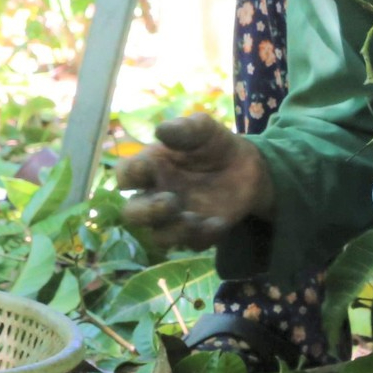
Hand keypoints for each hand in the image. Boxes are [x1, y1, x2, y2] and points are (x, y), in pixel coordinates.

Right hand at [115, 115, 273, 248]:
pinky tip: (219, 222)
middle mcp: (155, 196)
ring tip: (194, 219)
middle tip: (171, 202)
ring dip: (174, 231)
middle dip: (146, 213)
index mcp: (150, 168)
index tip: (148, 167)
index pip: (125, 175)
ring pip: (159, 237)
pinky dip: (205, 236)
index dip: (130, 174)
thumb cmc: (214, 144)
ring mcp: (175, 218)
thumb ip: (184, 128)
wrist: (247, 166)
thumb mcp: (203, 129)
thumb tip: (160, 130)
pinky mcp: (198, 233)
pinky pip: (193, 244)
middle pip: (132, 214)